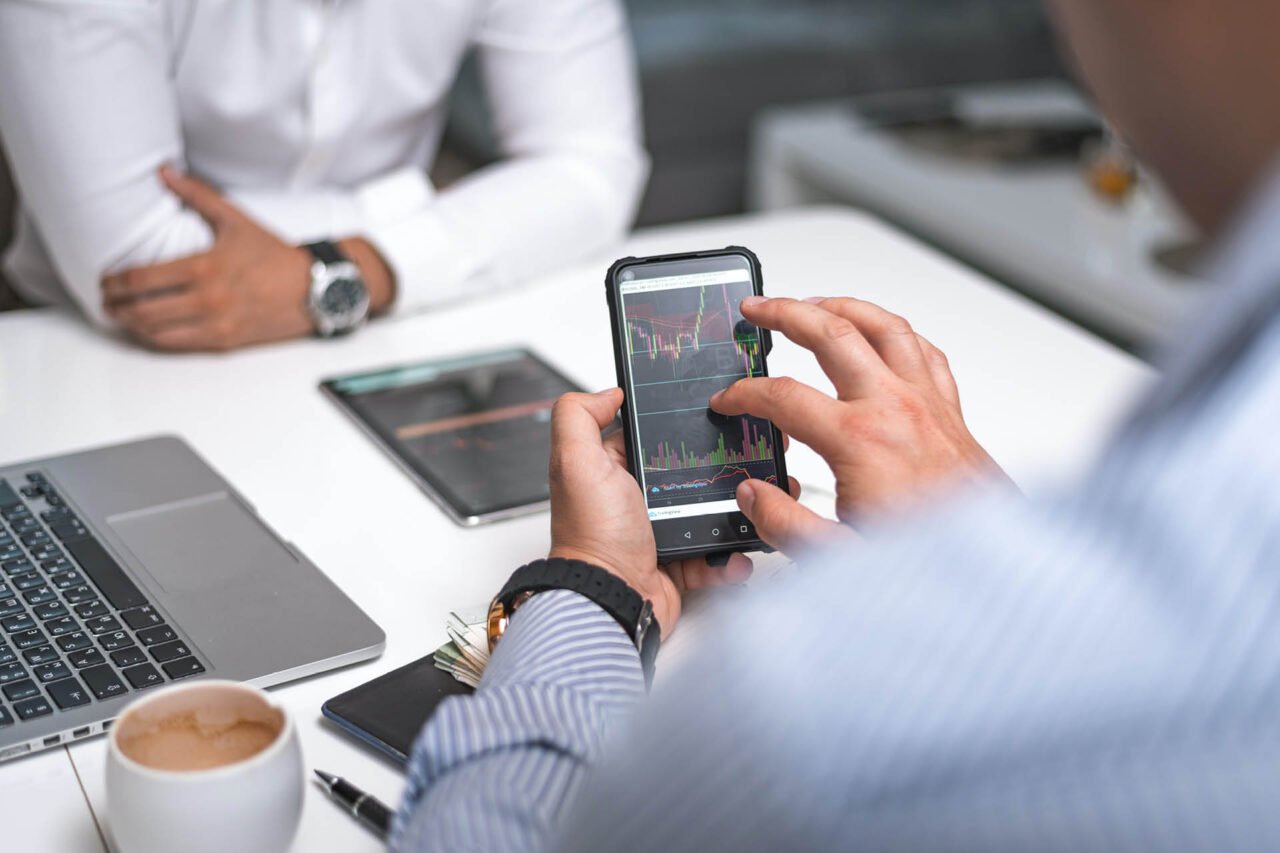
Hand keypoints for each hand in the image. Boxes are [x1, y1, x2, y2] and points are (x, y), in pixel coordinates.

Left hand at [102, 166, 393, 351]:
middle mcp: (208, 299)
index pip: (142, 278)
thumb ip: (196, 194)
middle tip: (106, 300)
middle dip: (116, 306)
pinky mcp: (225, 342)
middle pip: (142, 309)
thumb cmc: (275, 256)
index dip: (115, 281)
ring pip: (155, 332)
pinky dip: (155, 339)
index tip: (105, 280)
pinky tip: (148, 330)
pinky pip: (178, 345)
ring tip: (122, 316)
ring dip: (131, 326)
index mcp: (205, 266)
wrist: (314, 289)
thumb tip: (164, 172)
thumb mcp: (236, 219)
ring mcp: (216, 324)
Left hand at [547, 388, 752, 637]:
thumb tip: (608, 393)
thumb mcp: (575, 462)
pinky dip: (730, 555)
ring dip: (734, 510)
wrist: (611, 599)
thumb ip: (580, 417)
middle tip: (744, 462)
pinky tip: (736, 551)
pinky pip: (716, 554)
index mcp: (613, 471)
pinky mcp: (680, 563)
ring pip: (710, 511)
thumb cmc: (592, 536)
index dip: (676, 426)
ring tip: (753, 505)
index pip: (652, 437)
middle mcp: (637, 500)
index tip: (711, 417)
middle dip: (719, 468)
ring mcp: (661, 532)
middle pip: (690, 472)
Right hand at [711, 296, 1010, 549]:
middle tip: (757, 309)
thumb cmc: (932, 561)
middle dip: (785, 313)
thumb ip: (785, 525)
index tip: (727, 402)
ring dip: (842, 307)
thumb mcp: (840, 559)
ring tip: (813, 303)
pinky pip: (923, 351)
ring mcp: (928, 404)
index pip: (783, 398)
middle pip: (832, 333)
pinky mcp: (951, 413)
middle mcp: (896, 409)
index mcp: (861, 441)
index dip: (744, 395)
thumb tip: (752, 494)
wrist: (1000, 569)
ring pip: (884, 327)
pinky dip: (895, 333)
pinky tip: (881, 336)